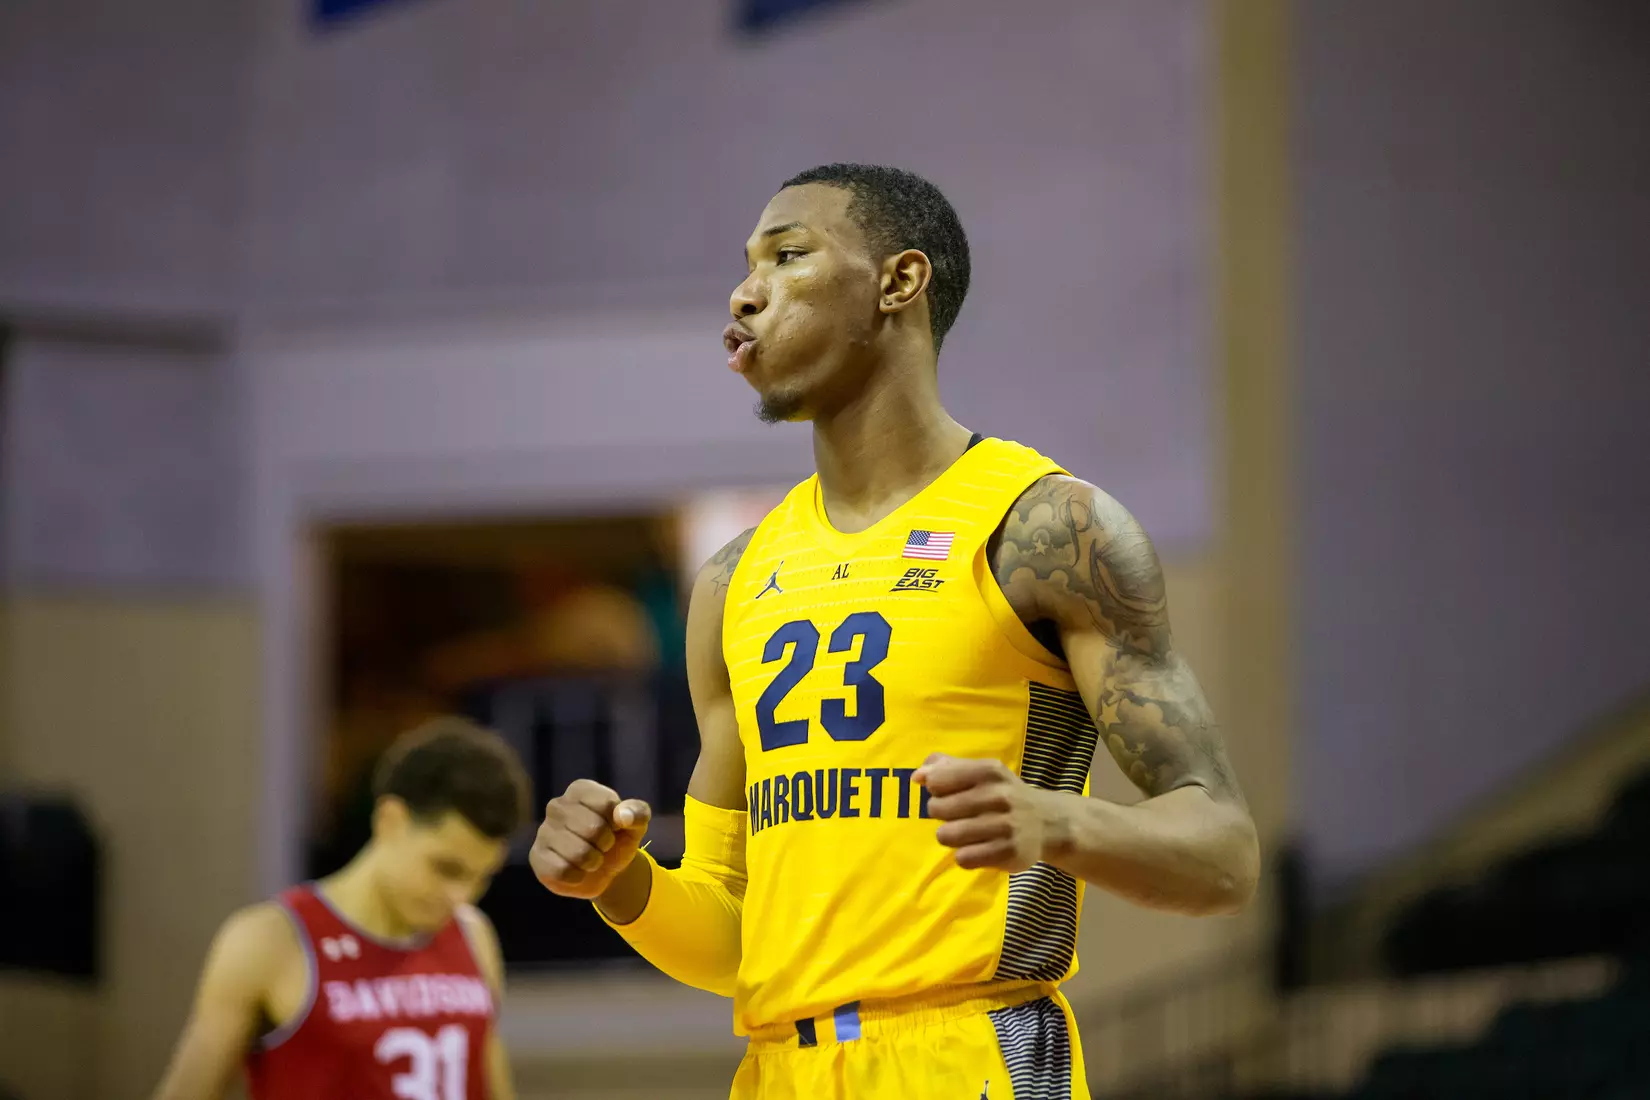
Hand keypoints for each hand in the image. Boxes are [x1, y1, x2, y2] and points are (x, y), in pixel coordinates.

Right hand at [529, 779, 651, 899]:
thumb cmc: (617, 839)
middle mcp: (557, 805)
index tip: (614, 826)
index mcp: (580, 790)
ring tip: (591, 859)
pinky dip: (578, 876)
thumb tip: (623, 815)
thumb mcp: (636, 825)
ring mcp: (544, 831)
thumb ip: (638, 813)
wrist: (604, 871)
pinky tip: (577, 871)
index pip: (607, 803)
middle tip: (603, 846)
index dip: (618, 822)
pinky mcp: (537, 857)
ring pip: (579, 853)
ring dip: (593, 862)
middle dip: (606, 844)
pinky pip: (562, 871)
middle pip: (594, 828)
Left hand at [915, 754, 1054, 872]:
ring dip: (951, 836)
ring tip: (967, 833)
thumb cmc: (1004, 794)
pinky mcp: (1007, 853)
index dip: (937, 789)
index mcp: (989, 771)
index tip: (950, 793)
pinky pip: (963, 858)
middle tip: (959, 815)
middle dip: (942, 814)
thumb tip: (917, 777)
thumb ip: (946, 767)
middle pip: (936, 809)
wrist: (1048, 822)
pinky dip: (965, 855)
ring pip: (946, 835)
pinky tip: (978, 848)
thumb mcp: (982, 772)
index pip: (937, 781)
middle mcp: (998, 796)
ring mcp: (1004, 826)